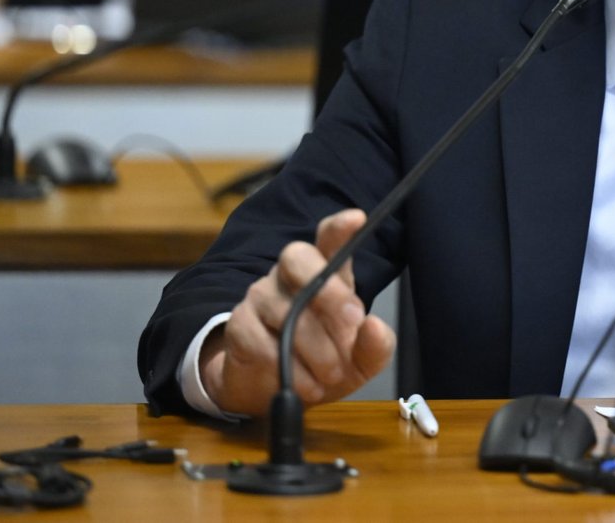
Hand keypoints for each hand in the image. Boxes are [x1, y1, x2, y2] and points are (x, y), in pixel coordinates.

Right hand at [202, 209, 395, 415]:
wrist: (277, 394)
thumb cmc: (326, 362)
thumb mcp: (362, 360)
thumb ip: (376, 345)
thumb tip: (372, 326)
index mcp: (328, 273)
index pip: (329, 239)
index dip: (340, 227)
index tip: (356, 219)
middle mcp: (291, 276)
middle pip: (298, 257)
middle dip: (328, 290)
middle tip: (352, 322)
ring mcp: (261, 296)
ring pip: (286, 310)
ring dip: (316, 349)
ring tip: (330, 374)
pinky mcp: (239, 326)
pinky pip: (259, 340)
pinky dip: (287, 368)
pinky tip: (304, 384)